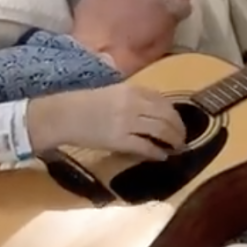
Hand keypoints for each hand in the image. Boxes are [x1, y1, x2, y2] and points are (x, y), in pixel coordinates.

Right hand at [30, 83, 186, 159]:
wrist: (63, 115)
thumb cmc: (85, 103)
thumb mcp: (114, 92)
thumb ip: (134, 98)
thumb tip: (154, 110)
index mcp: (132, 90)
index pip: (163, 101)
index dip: (175, 113)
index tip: (179, 122)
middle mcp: (133, 104)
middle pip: (167, 116)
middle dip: (179, 129)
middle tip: (183, 138)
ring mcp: (127, 122)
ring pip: (160, 131)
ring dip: (173, 140)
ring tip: (177, 147)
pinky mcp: (119, 140)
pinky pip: (145, 147)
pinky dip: (157, 152)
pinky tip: (162, 156)